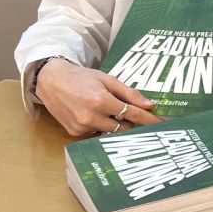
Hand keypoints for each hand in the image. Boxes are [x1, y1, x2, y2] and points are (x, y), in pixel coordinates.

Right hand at [35, 58, 161, 136]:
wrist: (52, 82)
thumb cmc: (82, 78)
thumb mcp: (108, 80)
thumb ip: (129, 93)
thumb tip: (148, 104)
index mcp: (101, 101)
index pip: (132, 114)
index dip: (148, 119)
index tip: (161, 123)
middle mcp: (90, 117)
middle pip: (123, 128)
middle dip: (132, 123)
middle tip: (136, 117)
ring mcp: (81, 127)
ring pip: (110, 132)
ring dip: (116, 124)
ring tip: (112, 112)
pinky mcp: (74, 133)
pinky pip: (96, 133)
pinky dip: (101, 126)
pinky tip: (96, 115)